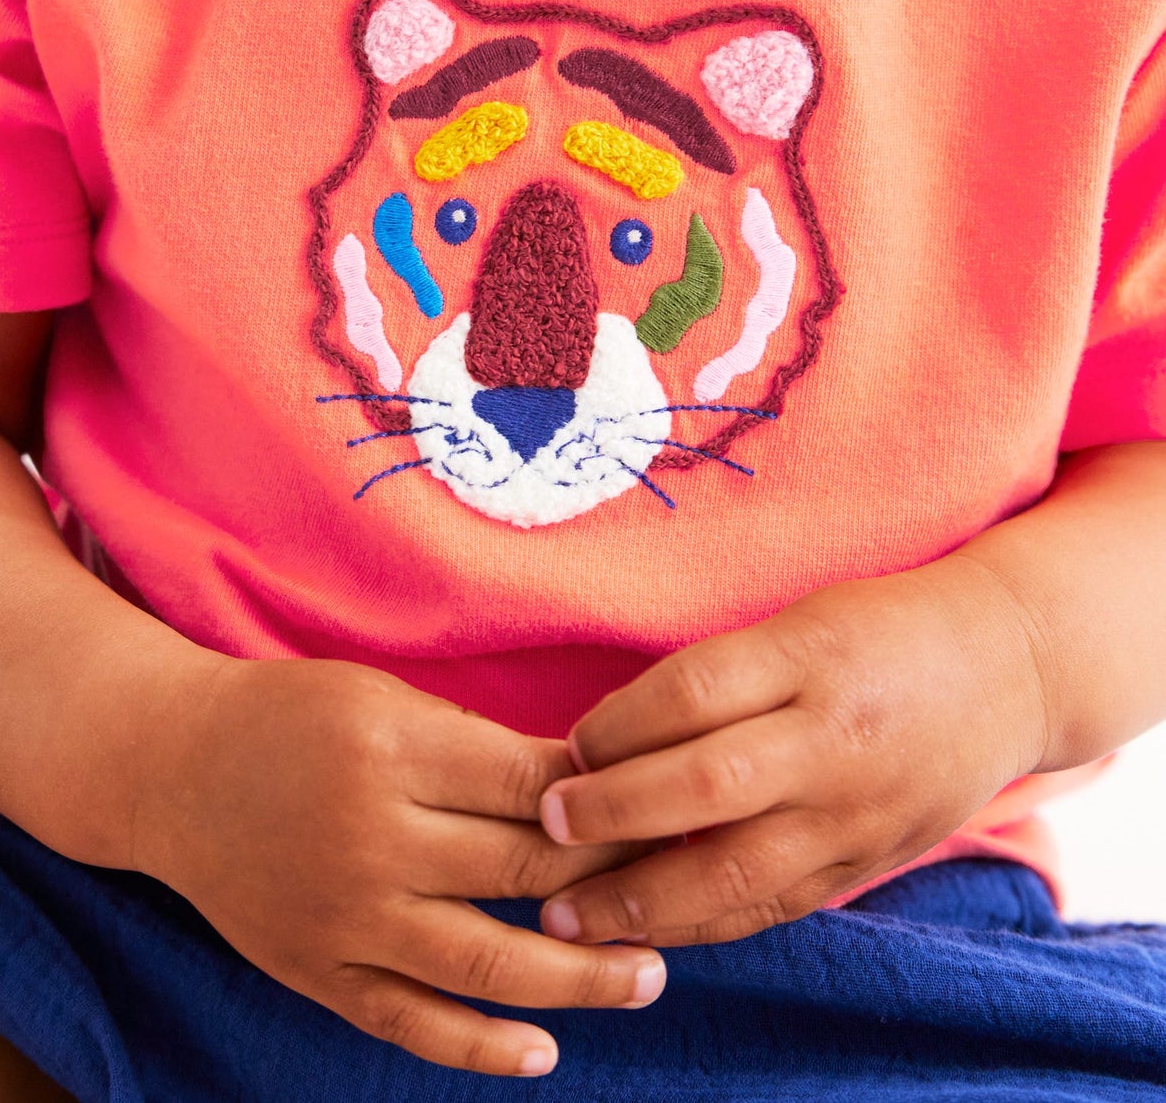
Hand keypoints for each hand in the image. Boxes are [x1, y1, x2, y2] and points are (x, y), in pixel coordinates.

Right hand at [130, 654, 666, 1076]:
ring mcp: (344, 916)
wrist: (173, 770)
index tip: (664, 807)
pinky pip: (411, 1024)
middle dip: (614, 880)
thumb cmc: (291, 718)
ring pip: (485, 963)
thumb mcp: (381, 698)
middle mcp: (372, 838)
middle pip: (523, 870)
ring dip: (579, 977)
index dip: (606, 801)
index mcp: (392, 752)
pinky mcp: (318, 972)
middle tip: (681, 885)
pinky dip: (481, 1047)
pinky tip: (544, 1051)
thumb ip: (472, 745)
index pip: (530, 786)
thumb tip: (584, 783)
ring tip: (649, 978)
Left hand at [534, 556, 1049, 946]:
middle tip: (546, 826)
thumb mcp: (800, 620)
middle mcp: (832, 739)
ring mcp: (855, 812)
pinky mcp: (868, 861)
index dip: (618, 723)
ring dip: (643, 898)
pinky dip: (705, 925)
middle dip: (615, 812)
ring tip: (567, 916)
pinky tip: (646, 934)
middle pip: (706, 785)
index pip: (693, 691)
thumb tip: (605, 736)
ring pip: (738, 871)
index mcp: (809, 655)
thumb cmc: (878, 629)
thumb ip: (717, 675)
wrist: (1008, 669)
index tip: (566, 746)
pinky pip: (776, 907)